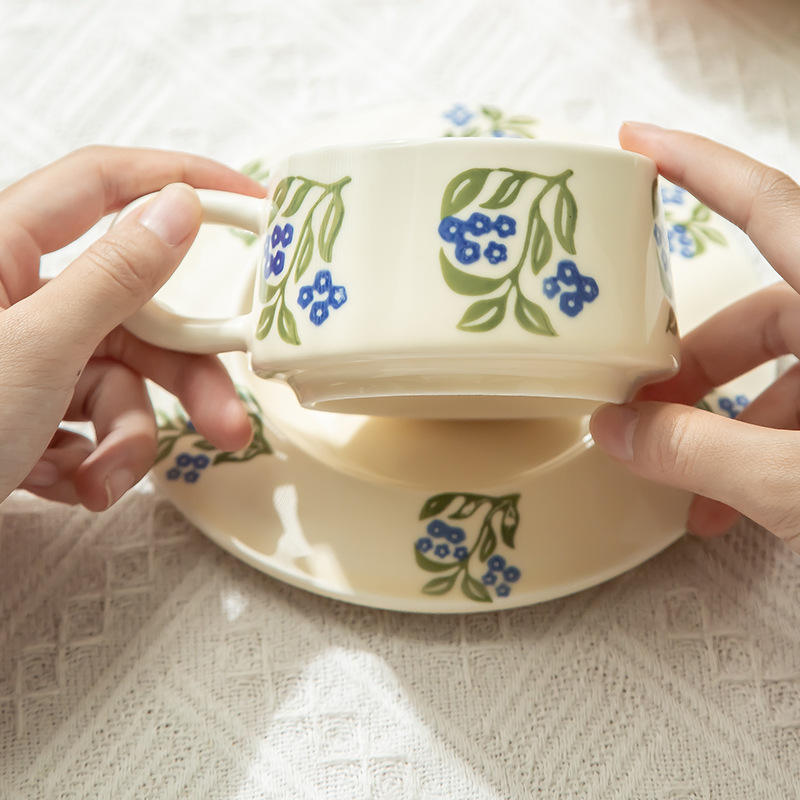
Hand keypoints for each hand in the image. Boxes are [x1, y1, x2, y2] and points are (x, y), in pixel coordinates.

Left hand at [0, 146, 264, 509]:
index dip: (179, 181)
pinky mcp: (31, 412)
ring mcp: (27, 359)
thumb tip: (178, 207)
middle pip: (137, 313)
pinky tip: (57, 484)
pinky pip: (93, 425)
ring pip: (121, 384)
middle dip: (185, 377)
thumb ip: (116, 277)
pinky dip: (88, 462)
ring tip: (98, 483)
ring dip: (125, 442)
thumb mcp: (36, 349)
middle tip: (229, 420)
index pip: (105, 184)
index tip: (250, 205)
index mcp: (2, 250)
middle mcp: (20, 299)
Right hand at [590, 122, 799, 549]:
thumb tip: (614, 431)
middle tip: (641, 411)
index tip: (636, 142)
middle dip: (692, 367)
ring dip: (728, 426)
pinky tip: (741, 503)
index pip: (766, 206)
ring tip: (689, 488)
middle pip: (761, 310)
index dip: (695, 167)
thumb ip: (699, 452)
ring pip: (790, 371)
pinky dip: (771, 449)